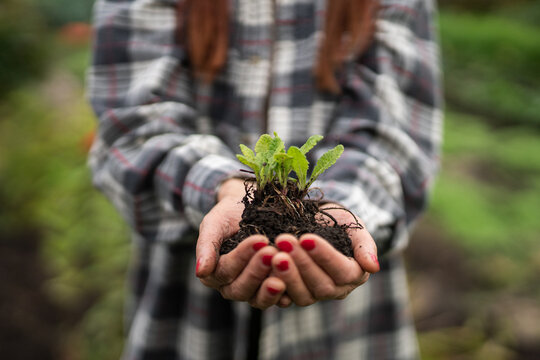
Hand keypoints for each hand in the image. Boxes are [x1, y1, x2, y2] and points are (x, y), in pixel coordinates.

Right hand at [196, 179, 286, 308]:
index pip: (225, 270)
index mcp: (214, 274)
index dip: (242, 257)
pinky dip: (288, 290)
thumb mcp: (214, 223)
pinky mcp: (273, 290)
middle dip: (257, 271)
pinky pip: (280, 299)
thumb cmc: (229, 215)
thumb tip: (200, 272)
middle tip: (272, 252)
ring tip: (284, 266)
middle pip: (241, 289)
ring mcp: (253, 291)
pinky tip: (297, 278)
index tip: (260, 239)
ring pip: (259, 299)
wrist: (250, 209)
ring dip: (271, 286)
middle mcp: (232, 287)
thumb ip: (206, 246)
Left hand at [270, 204, 379, 305]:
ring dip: (287, 275)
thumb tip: (373, 267)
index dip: (325, 256)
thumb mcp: (354, 226)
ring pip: (303, 296)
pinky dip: (273, 286)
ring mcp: (313, 295)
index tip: (307, 238)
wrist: (316, 223)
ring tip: (273, 254)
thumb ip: (365, 245)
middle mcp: (336, 289)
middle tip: (284, 241)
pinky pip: (284, 298)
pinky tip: (263, 269)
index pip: (343, 271)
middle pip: (321, 285)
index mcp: (354, 274)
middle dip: (301, 263)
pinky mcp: (292, 295)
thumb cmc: (337, 223)